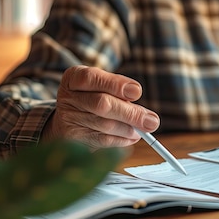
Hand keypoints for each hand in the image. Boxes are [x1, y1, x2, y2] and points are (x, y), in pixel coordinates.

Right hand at [44, 65, 159, 148]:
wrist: (67, 119)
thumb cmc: (91, 97)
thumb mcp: (101, 86)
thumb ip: (120, 92)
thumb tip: (147, 115)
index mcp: (73, 78)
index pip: (92, 78)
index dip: (115, 84)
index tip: (137, 92)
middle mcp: (67, 97)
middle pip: (101, 104)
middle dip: (130, 113)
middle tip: (152, 121)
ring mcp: (68, 119)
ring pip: (105, 125)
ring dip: (129, 129)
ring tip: (143, 130)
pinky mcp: (73, 139)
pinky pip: (102, 141)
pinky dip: (121, 140)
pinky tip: (131, 138)